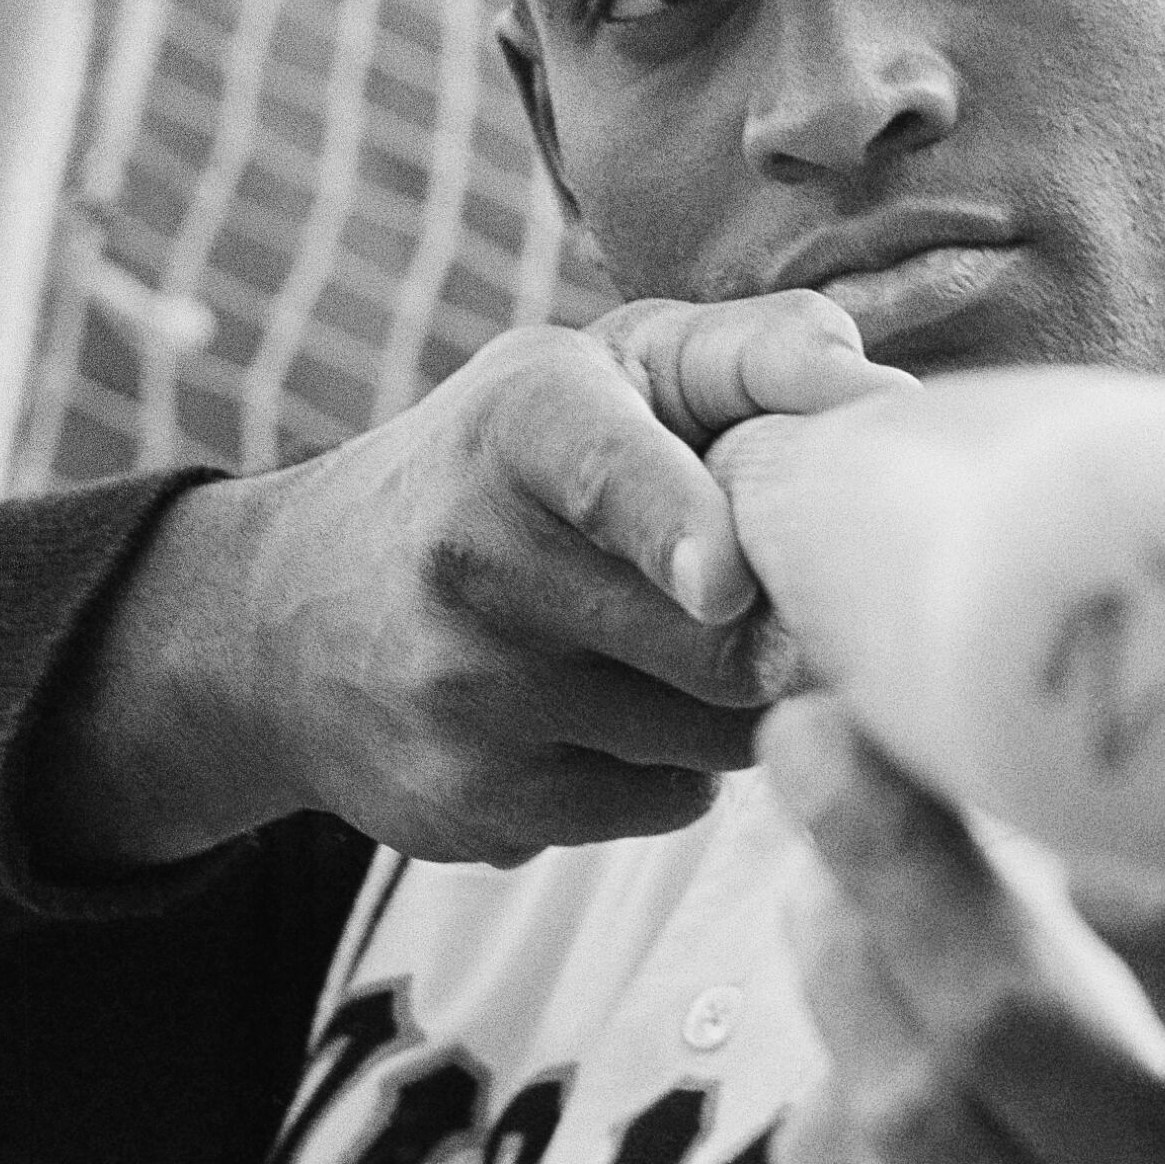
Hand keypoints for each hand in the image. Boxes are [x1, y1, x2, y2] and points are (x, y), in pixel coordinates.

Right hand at [28, 294, 909, 872]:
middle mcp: (473, 557)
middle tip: (779, 595)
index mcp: (519, 422)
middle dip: (780, 627)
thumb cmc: (507, 463)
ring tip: (673, 640)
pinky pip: (668, 803)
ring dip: (733, 698)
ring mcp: (464, 696)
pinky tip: (614, 707)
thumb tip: (875, 393)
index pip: (603, 475)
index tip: (725, 580)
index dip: (678, 526)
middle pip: (716, 644)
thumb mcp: (607, 368)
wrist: (289, 611)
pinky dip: (676, 764)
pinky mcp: (470, 806)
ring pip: (710, 733)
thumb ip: (751, 357)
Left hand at [759, 699, 1164, 1163]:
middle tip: (815, 736)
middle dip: (894, 854)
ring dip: (840, 966)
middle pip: (1015, 1034)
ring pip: (915, 1124)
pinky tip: (835, 1064)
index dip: (1156, 899)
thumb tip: (1121, 805)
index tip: (1058, 771)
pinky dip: (823, 1138)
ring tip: (811, 874)